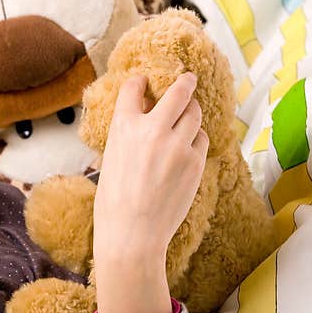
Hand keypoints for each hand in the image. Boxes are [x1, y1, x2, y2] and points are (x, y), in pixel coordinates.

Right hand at [92, 72, 208, 312]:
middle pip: (178, 92)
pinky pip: (201, 140)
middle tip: (189, 78)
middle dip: (185, 82)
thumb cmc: (114, 202)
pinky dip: (196, 140)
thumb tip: (140, 123)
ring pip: (195, 114)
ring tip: (190, 115)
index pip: (133, 89)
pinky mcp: (195, 162)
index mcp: (124, 127)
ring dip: (192, 112)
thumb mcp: (110, 160)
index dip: (139, 82)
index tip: (143, 80)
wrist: (133, 233)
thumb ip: (127, 137)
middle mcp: (152, 130)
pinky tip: (189, 148)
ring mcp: (177, 145)